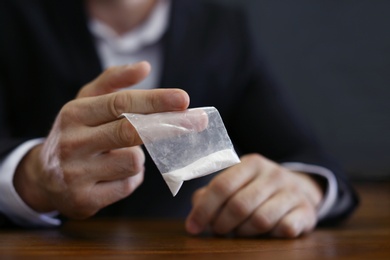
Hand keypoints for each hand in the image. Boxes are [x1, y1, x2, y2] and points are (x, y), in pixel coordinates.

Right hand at [14, 62, 189, 218]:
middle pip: (131, 132)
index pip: (121, 104)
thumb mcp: (86, 103)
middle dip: (169, 126)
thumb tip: (144, 66)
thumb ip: (113, 81)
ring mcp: (76, 174)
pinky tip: (113, 176)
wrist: (43, 178)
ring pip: (134, 162)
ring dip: (138, 157)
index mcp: (74, 114)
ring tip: (120, 156)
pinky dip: (130, 179)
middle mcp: (72, 143)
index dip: (155, 100)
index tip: (184, 99)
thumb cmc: (75, 134)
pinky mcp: (84, 200)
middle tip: (196, 121)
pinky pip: (128, 186)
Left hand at [185, 154, 323, 237]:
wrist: (298, 189)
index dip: (204, 209)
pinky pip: (284, 229)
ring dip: (244, 232)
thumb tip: (196, 208)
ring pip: (260, 220)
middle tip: (218, 230)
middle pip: (239, 205)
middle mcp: (273, 173)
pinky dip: (271, 236)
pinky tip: (266, 232)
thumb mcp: (236, 183)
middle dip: (222, 224)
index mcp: (251, 163)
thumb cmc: (257, 189)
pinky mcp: (306, 211)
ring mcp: (292, 192)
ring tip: (240, 230)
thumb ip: (212, 193)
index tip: (192, 227)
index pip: (222, 186)